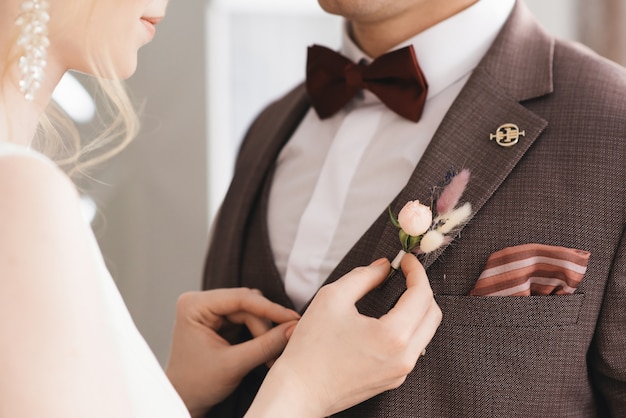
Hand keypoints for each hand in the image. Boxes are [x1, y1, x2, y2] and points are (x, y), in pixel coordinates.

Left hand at [165, 288, 299, 417]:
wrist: (184, 400)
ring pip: (250, 311)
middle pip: (247, 304)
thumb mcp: (234, 365)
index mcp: (194, 306)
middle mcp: (201, 302)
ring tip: (272, 354)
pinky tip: (266, 347)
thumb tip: (293, 328)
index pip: (240, 298)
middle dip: (266, 326)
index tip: (293, 319)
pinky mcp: (219, 320)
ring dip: (264, 331)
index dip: (270, 308)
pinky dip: (259, 334)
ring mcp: (210, 310)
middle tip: (284, 344)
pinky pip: (247, 319)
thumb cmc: (197, 384)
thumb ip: (265, 345)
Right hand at [245, 254, 441, 416]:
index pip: (421, 295)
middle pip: (432, 314)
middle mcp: (404, 357)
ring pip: (426, 332)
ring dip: (417, 308)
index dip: (416, 271)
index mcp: (393, 335)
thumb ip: (364, 276)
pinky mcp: (392, 380)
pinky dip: (409, 328)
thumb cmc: (311, 346)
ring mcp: (400, 372)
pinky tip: (389, 318)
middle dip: (421, 288)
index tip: (406, 259)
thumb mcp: (333, 298)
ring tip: (397, 292)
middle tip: (404, 273)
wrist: (299, 391)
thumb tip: (384, 267)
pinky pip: (412, 349)